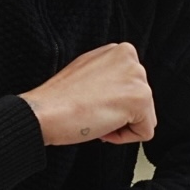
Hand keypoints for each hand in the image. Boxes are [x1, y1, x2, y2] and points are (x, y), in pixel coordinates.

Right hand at [20, 42, 155, 145]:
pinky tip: (102, 126)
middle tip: (92, 111)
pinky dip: (124, 138)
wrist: (46, 112)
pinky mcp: (141, 99)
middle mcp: (132, 60)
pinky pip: (144, 132)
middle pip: (141, 102)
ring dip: (120, 125)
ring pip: (144, 117)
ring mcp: (138, 78)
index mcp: (120, 51)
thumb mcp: (88, 70)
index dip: (112, 103)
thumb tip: (120, 90)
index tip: (92, 102)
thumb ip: (109, 74)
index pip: (131, 88)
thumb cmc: (59, 98)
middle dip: (119, 114)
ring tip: (95, 117)